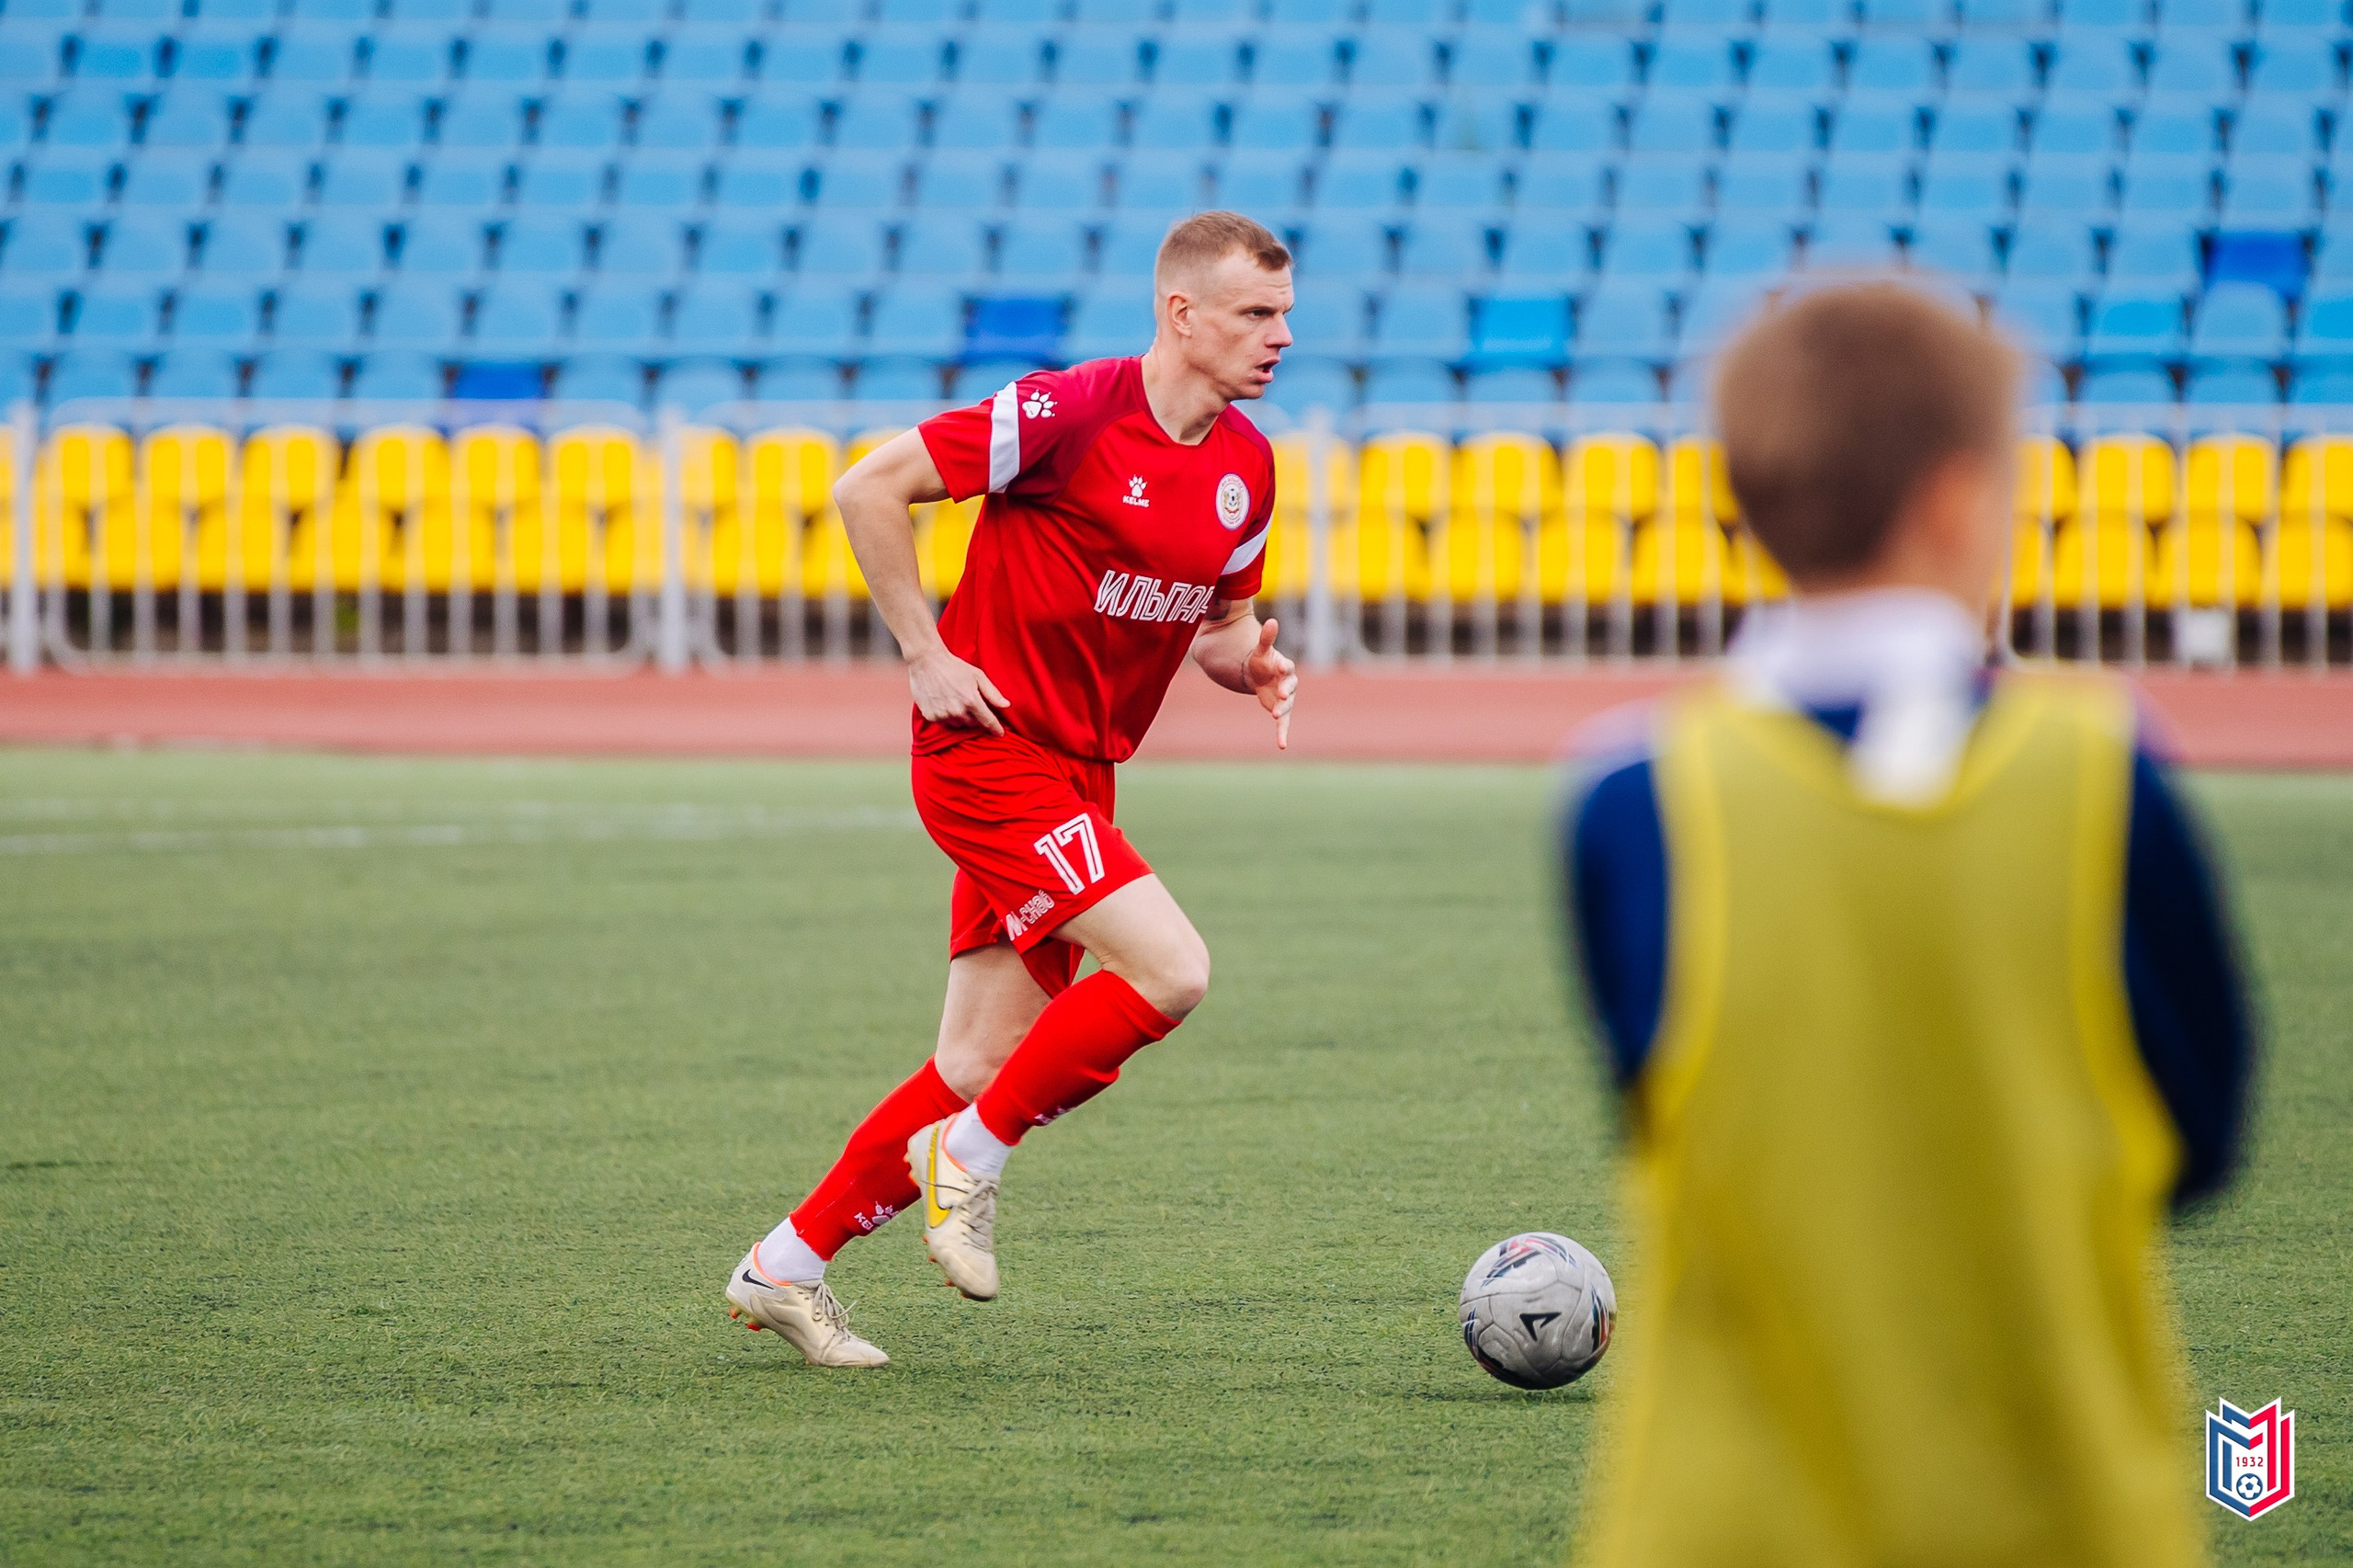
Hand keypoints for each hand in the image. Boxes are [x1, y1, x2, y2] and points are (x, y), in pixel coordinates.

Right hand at [907, 645, 1011, 735]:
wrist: (926, 661)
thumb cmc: (954, 667)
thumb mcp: (977, 675)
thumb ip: (992, 693)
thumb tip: (1006, 705)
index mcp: (971, 701)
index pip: (988, 721)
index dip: (996, 729)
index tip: (1000, 733)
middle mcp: (957, 711)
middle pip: (973, 724)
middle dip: (975, 716)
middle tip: (969, 701)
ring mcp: (943, 715)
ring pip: (958, 724)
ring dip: (960, 717)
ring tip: (955, 700)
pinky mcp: (931, 716)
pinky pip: (944, 722)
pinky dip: (946, 716)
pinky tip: (943, 702)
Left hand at [1245, 618, 1298, 750]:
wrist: (1259, 675)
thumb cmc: (1261, 660)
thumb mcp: (1261, 650)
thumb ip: (1266, 638)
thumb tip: (1272, 621)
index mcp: (1284, 666)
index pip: (1286, 666)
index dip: (1284, 667)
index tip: (1282, 667)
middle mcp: (1288, 683)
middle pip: (1289, 687)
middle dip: (1286, 692)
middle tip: (1281, 696)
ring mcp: (1285, 698)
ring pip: (1286, 706)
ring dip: (1281, 711)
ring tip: (1274, 715)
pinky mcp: (1279, 710)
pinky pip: (1283, 723)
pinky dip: (1282, 734)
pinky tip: (1281, 746)